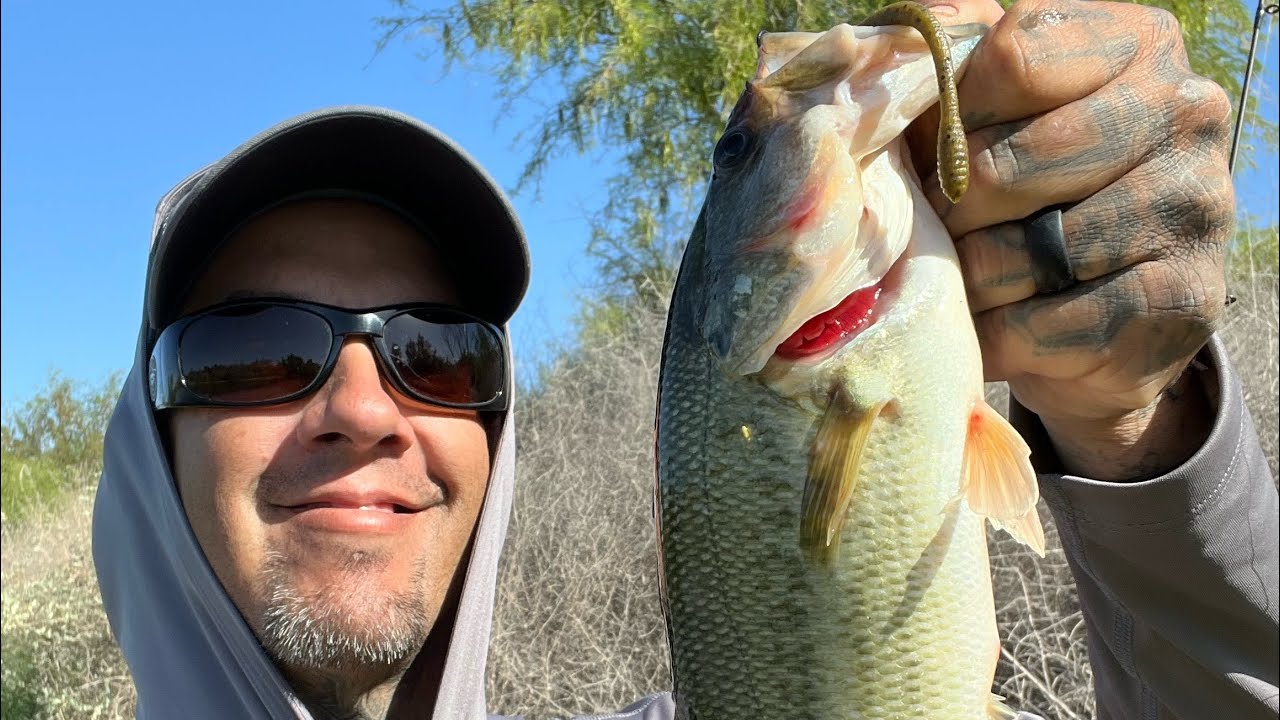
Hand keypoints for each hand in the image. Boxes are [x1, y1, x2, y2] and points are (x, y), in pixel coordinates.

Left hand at [905, 0, 1234, 480]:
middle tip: (942, 234)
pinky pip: (1039, 325)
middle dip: (949, 214)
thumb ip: (948, 79)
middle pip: (1003, 166)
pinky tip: (998, 327)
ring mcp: (1194, 206)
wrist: (1102, 317)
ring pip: (1018, 255)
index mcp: (1137, 44)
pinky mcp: (1183, 301)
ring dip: (970, 281)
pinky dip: (997, 336)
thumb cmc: (1028, 193)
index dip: (951, 118)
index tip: (940, 152)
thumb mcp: (992, 117)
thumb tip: (878, 75)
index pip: (1013, 59)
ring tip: (969, 281)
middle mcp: (1186, 112)